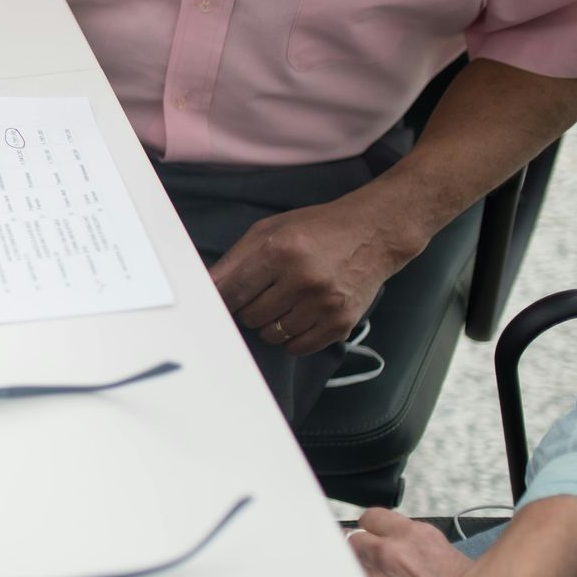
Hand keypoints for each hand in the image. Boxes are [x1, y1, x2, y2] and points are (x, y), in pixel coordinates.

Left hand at [209, 187, 424, 355]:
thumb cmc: (315, 229)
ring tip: (284, 301)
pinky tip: (299, 316)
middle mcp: (302, 278)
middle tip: (264, 292)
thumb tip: (203, 290)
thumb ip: (233, 261)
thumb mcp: (268, 231)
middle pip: (248, 316)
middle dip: (249, 308)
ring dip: (270, 323)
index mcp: (279, 251)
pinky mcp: (341, 321)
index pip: (230, 293)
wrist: (373, 233)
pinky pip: (297, 347)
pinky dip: (291, 337)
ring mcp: (324, 303)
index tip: (218, 303)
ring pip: (270, 335)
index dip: (220, 301)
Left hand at [349, 509, 472, 576]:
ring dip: (358, 574)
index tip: (375, 536)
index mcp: (413, 537)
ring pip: (347, 568)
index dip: (374, 529)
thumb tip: (399, 545)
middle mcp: (388, 555)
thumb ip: (416, 545)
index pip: (372, 517)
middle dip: (362, 551)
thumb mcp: (450, 558)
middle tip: (375, 564)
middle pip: (352, 540)